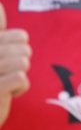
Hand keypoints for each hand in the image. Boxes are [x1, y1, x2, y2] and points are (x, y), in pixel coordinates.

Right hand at [0, 2, 31, 126]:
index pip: (19, 36)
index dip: (22, 51)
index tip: (8, 60)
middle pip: (24, 49)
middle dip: (23, 63)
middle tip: (9, 73)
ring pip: (23, 61)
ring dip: (20, 76)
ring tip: (6, 82)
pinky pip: (21, 78)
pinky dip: (20, 88)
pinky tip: (8, 93)